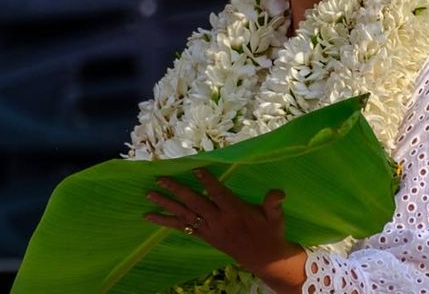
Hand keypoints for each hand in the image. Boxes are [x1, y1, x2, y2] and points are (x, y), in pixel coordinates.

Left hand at [145, 168, 305, 292]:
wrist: (263, 258)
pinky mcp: (205, 236)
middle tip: (161, 179)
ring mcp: (209, 230)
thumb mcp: (276, 217)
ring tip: (150, 196)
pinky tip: (152, 216)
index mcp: (236, 212)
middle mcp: (219, 221)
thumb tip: (278, 192)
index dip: (208, 182)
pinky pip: (182, 228)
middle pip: (195, 203)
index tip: (195, 169)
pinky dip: (166, 222)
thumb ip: (274, 203)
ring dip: (166, 205)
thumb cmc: (270, 232)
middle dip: (177, 191)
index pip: (219, 194)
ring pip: (185, 215)